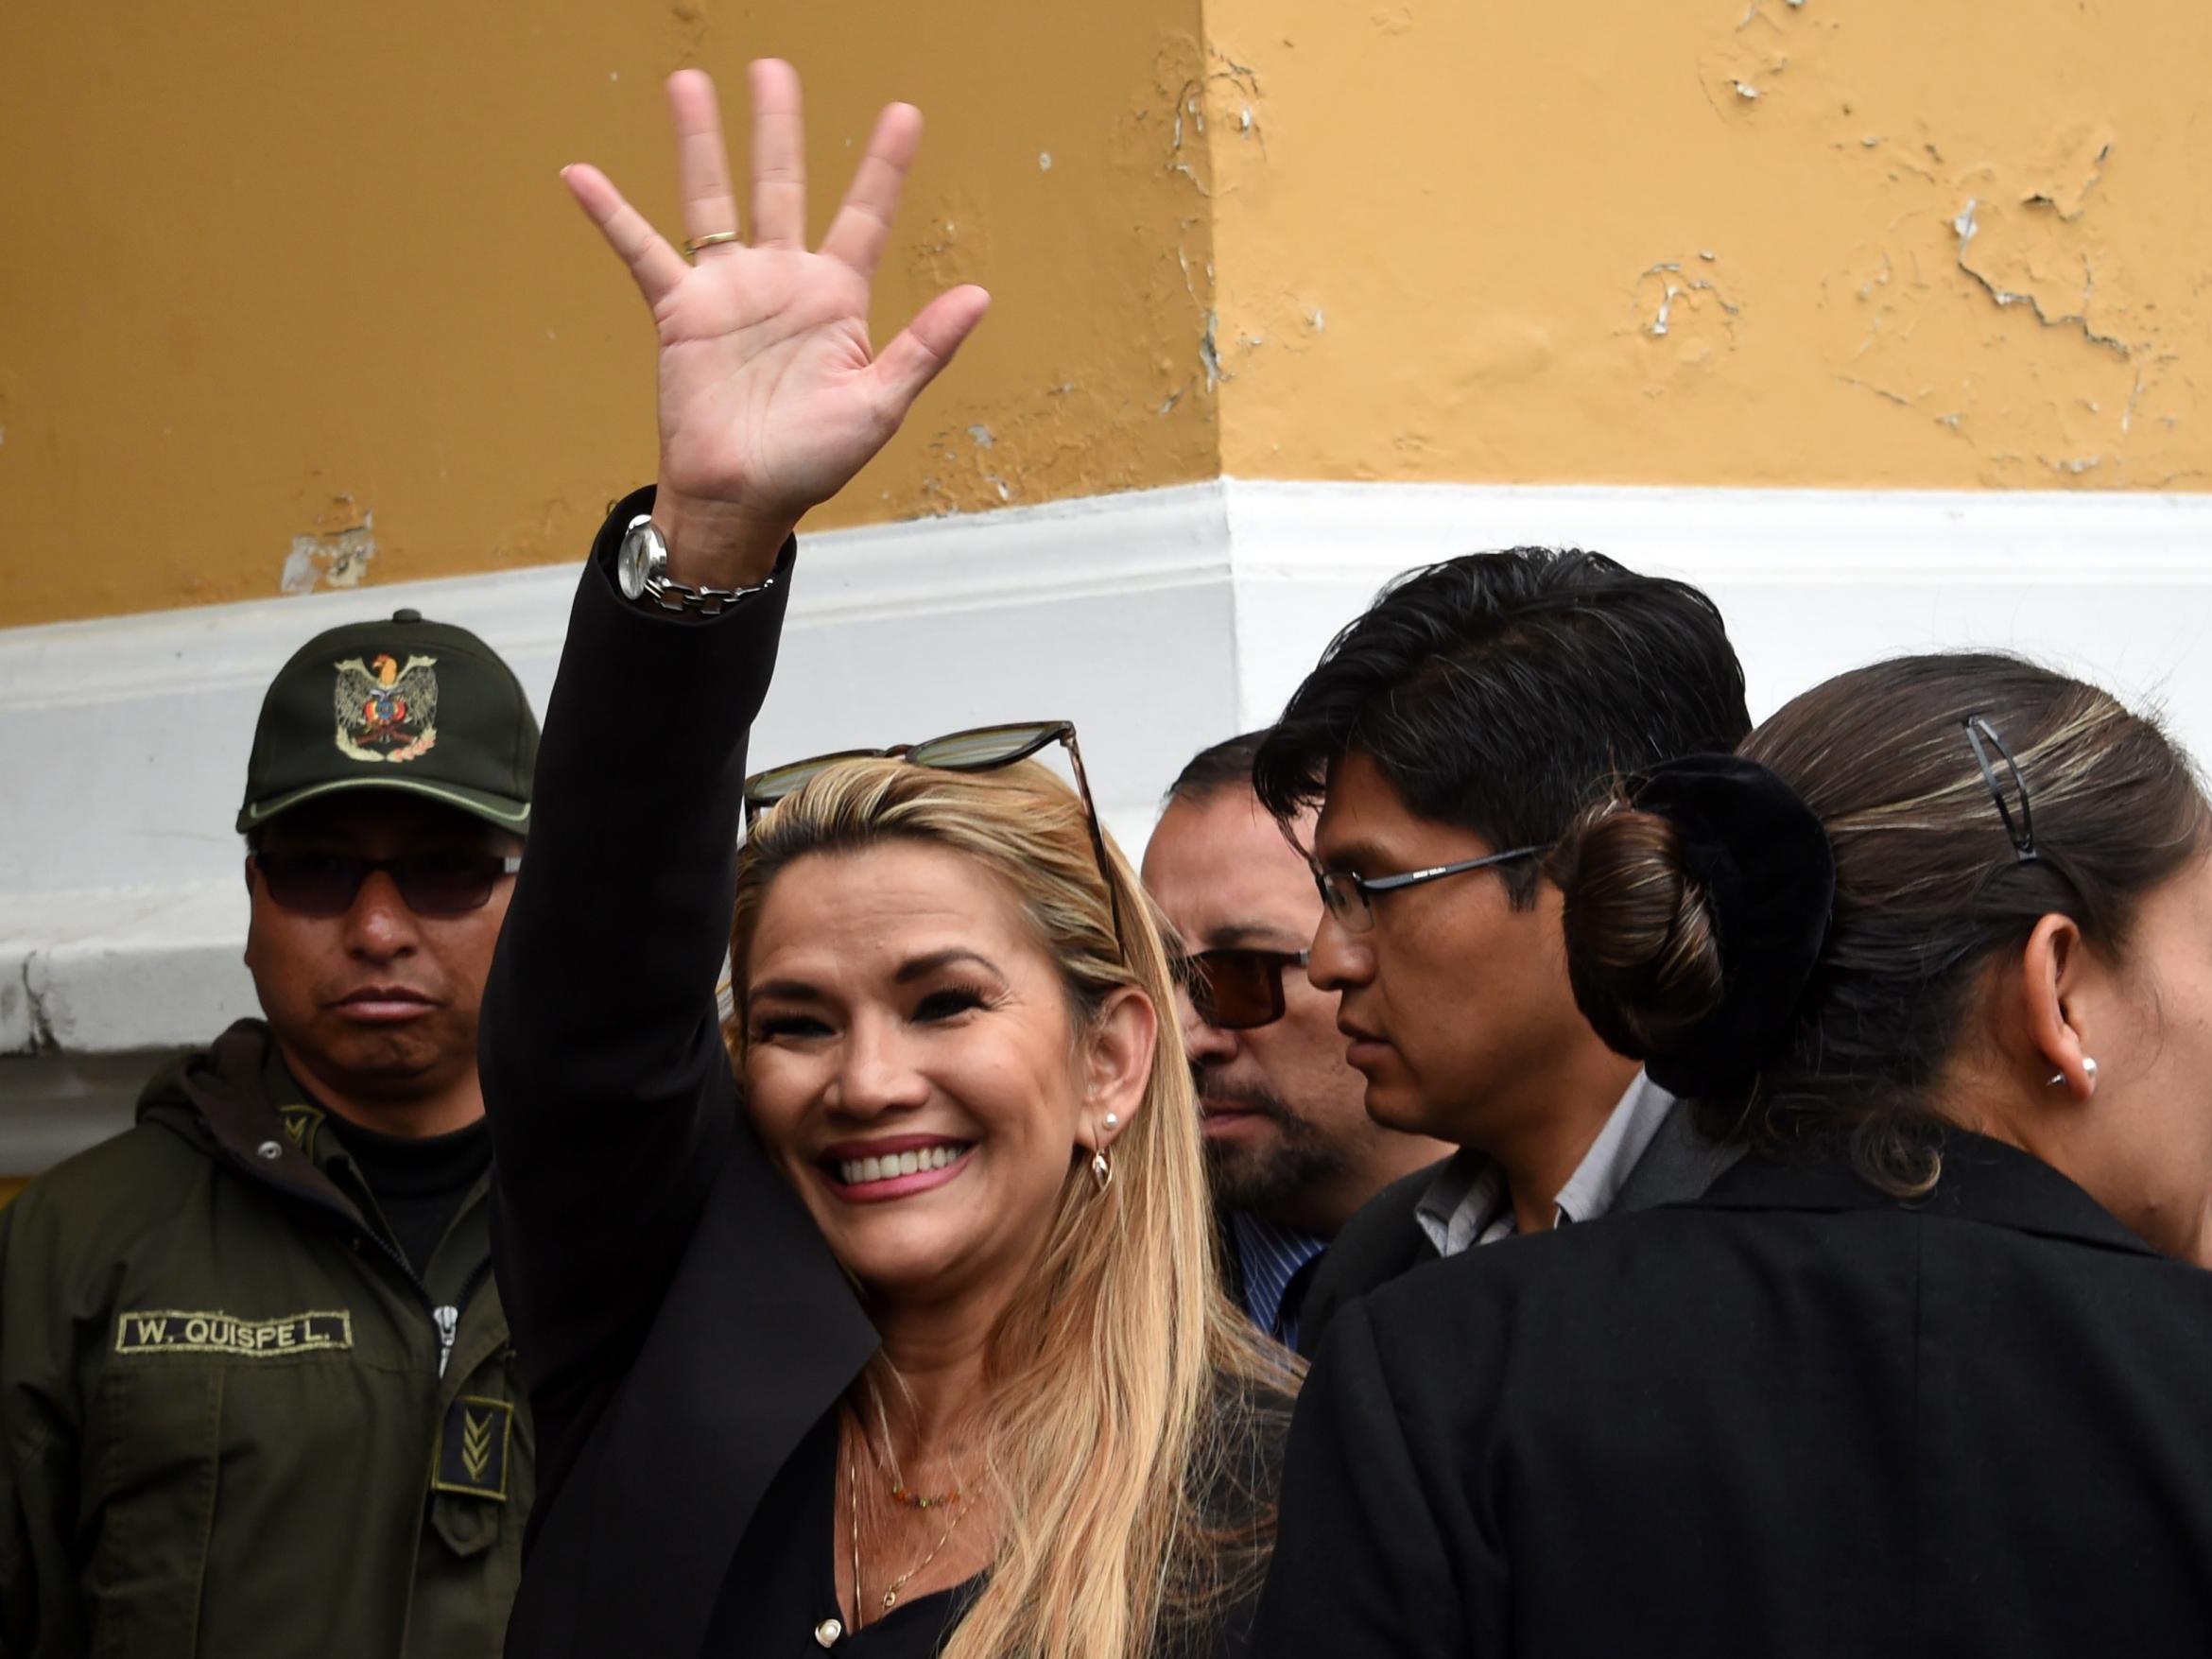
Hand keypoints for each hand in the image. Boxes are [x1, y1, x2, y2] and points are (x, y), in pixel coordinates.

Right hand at [564, 61, 990, 587]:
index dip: (885, 167)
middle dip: (778, 127)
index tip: (905, 113)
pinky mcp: (680, 313)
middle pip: (781, 185)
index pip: (866, 218)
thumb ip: (924, 347)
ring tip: (690, 82)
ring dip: (701, 142)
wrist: (744, 500)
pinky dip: (611, 215)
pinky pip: (642, 253)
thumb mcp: (880, 406)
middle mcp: (782, 282)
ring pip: (713, 199)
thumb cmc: (812, 464)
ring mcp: (729, 292)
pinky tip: (581, 175)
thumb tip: (979, 295)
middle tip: (774, 67)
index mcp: (836, 300)